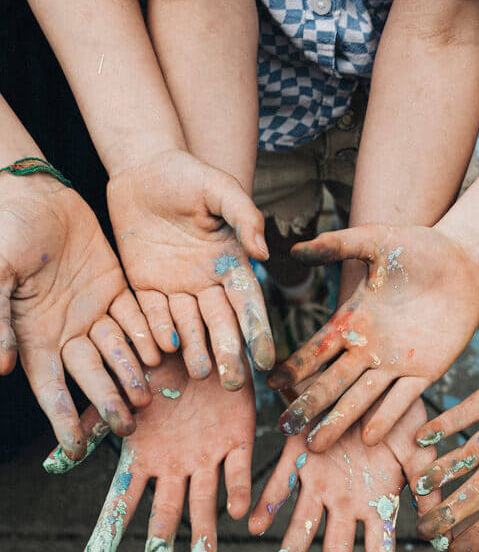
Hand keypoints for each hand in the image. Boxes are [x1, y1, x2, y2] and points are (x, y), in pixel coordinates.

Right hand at [0, 175, 155, 459]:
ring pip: (118, 350)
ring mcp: (93, 310)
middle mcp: (66, 330)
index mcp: (34, 335)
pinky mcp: (115, 288)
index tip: (74, 450)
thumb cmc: (6, 230)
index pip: (50, 388)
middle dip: (108, 401)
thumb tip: (0, 368)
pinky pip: (134, 317)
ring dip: (132, 373)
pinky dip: (147, 334)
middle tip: (129, 425)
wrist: (33, 191)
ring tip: (150, 396)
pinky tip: (163, 352)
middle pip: (91, 374)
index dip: (62, 418)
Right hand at [44, 350, 254, 551]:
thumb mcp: (122, 389)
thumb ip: (96, 422)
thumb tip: (55, 462)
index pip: (124, 498)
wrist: (203, 340)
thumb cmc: (158, 364)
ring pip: (204, 499)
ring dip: (204, 529)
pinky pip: (237, 469)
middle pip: (167, 507)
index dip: (109, 529)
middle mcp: (176, 462)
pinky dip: (236, 489)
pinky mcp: (238, 439)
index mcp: (146, 455)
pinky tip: (235, 511)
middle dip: (162, 538)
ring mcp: (207, 454)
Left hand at [107, 149, 274, 381]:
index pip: (248, 304)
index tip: (265, 360)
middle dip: (227, 353)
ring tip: (198, 372)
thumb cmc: (188, 174)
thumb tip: (263, 252)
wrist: (142, 169)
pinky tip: (160, 351)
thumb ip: (244, 215)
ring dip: (194, 350)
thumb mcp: (220, 187)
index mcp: (232, 263)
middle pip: (220, 324)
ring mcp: (177, 287)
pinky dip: (156, 332)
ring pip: (188, 326)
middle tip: (232, 382)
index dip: (257, 332)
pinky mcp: (146, 287)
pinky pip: (152, 314)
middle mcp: (207, 282)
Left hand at [248, 401, 441, 551]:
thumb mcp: (421, 452)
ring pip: (302, 526)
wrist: (368, 379)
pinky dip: (267, 502)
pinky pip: (279, 483)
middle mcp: (345, 500)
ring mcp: (318, 481)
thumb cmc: (400, 415)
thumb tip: (450, 536)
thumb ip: (429, 489)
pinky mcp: (296, 455)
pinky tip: (253, 524)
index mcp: (376, 503)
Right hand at [268, 224, 478, 448]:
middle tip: (286, 429)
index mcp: (353, 320)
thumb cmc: (419, 246)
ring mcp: (397, 362)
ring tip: (316, 444)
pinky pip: (404, 398)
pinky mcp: (427, 370)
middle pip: (332, 383)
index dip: (295, 369)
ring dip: (339, 420)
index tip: (272, 386)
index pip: (317, 351)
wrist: (464, 259)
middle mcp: (369, 347)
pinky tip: (369, 437)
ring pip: (362, 397)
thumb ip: (337, 245)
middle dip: (309, 405)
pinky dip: (387, 417)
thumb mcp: (375, 242)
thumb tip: (294, 250)